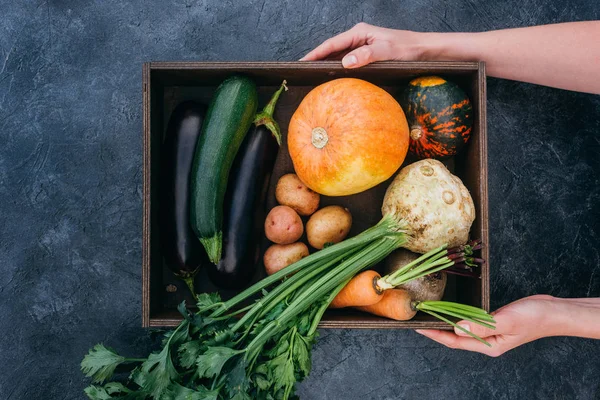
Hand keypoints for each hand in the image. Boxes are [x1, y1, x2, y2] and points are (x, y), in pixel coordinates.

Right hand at [300, 23, 428, 67]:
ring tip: (312, 76)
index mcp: (359, 33)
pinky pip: (347, 61)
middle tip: (302, 71)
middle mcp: (358, 37)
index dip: (315, 53)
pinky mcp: (366, 55)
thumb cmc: (406, 49)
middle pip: (332, 49)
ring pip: (338, 55)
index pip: (331, 44)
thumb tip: (345, 62)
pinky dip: (338, 68)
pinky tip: (332, 77)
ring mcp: (361, 46)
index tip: (302, 62)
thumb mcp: (386, 52)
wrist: (422, 50)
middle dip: (317, 58)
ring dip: (326, 65)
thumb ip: (366, 56)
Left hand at [415, 295, 560, 356]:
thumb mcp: (506, 320)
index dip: (434, 334)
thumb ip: (482, 325)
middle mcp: (487, 341)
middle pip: (455, 337)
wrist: (554, 312)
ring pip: (462, 328)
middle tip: (419, 317)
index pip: (454, 341)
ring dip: (446, 321)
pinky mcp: (493, 322)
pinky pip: (471, 320)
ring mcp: (490, 332)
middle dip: (436, 329)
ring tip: (430, 312)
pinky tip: (452, 308)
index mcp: (488, 346)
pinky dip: (459, 314)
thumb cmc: (534, 318)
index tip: (418, 326)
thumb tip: (457, 328)